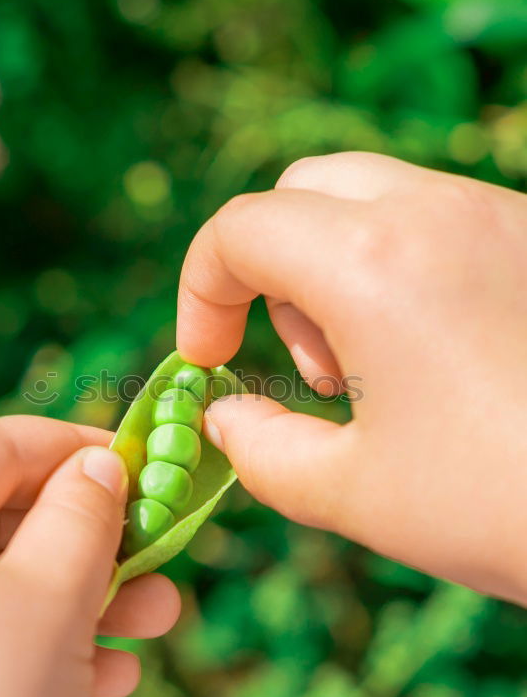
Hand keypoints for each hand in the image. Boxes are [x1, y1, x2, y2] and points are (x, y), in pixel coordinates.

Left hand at [0, 416, 179, 696]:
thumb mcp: (51, 595)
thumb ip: (84, 514)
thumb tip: (104, 466)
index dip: (68, 445)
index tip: (139, 454)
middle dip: (90, 536)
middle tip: (160, 543)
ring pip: (0, 582)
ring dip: (87, 594)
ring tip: (160, 615)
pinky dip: (53, 644)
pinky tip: (113, 671)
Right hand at [177, 151, 526, 604]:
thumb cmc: (503, 506)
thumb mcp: (353, 494)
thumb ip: (260, 450)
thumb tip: (226, 417)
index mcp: (372, 262)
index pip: (239, 229)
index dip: (200, 293)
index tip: (211, 360)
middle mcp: (439, 211)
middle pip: (303, 190)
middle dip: (270, 268)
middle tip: (307, 364)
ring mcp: (502, 216)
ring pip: (376, 198)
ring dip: (338, 269)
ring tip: (375, 373)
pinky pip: (442, 222)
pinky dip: (403, 270)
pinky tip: (439, 362)